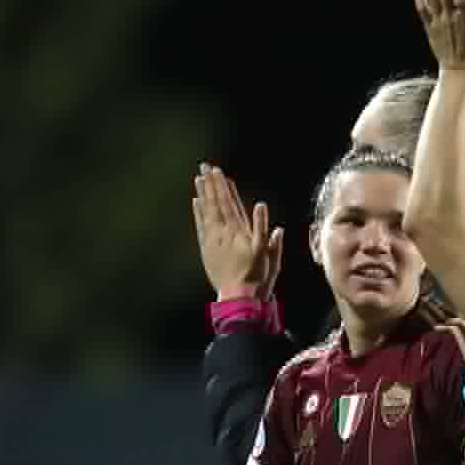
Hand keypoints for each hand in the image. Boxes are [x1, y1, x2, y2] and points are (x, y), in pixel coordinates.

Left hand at [193, 165, 282, 301]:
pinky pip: (201, 226)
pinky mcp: (207, 249)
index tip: (218, 172)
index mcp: (240, 232)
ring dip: (203, 194)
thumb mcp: (269, 254)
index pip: (230, 203)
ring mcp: (213, 240)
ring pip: (207, 212)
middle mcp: (224, 233)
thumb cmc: (257, 277)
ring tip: (199, 178)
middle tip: (205, 167)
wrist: (239, 297)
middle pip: (216, 203)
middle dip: (211, 184)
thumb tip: (262, 206)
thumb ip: (265, 229)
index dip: (224, 187)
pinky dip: (198, 212)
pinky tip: (196, 201)